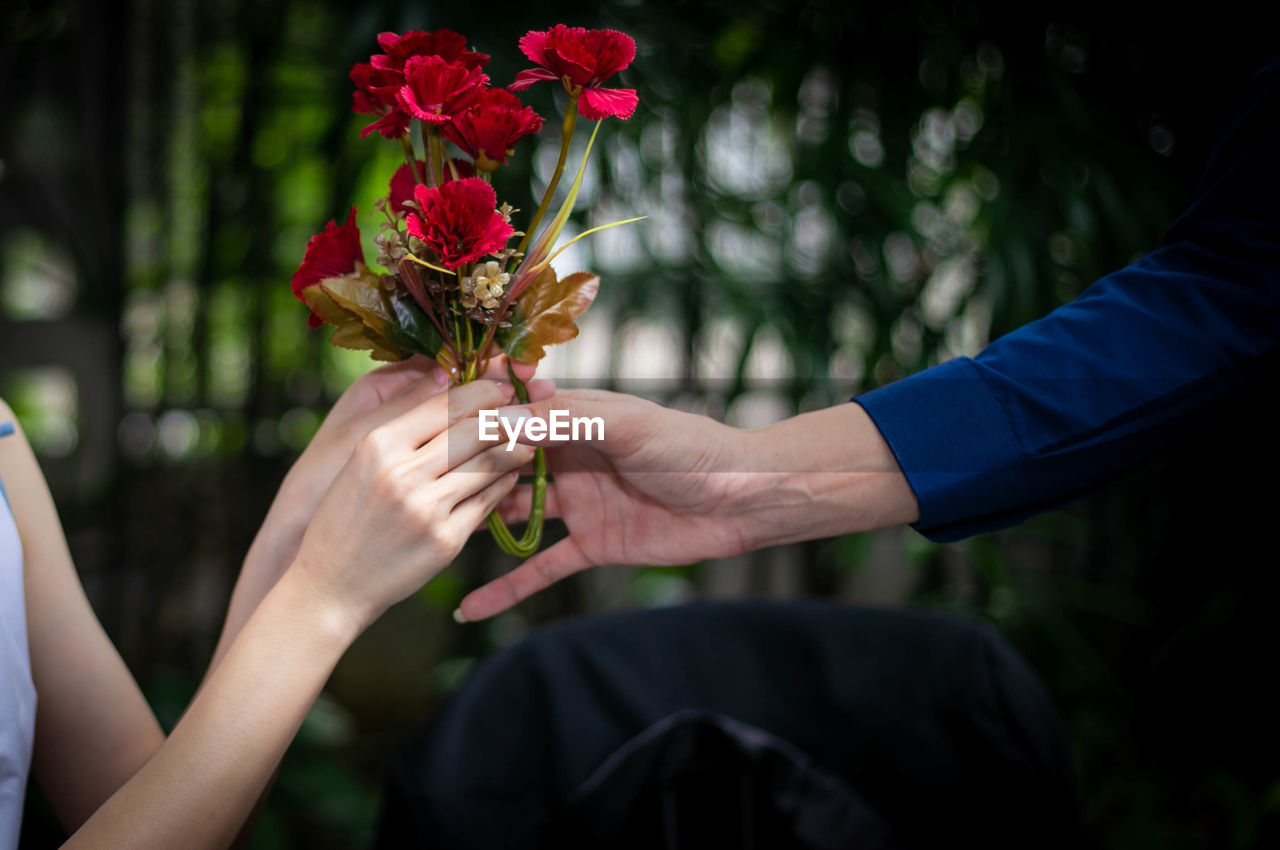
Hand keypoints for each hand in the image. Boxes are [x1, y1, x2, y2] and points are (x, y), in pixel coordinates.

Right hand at [216, 355, 544, 666]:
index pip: (445, 403)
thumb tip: (451, 390)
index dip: (482, 392)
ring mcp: (427, 509)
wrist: (329, 586)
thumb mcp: (360, 464)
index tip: (499, 389)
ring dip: (514, 449)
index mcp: (378, 445)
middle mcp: (402, 473)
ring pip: (490, 463)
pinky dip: (503, 485)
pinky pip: (489, 501)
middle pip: (475, 429)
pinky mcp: (446, 540)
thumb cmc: (344, 519)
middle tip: (524, 411)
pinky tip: (508, 477)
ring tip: (527, 440)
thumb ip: (403, 430)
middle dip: (508, 416)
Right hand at [455, 393, 918, 620]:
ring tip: (423, 531)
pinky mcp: (593, 544)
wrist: (744, 499)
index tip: (422, 416)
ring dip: (477, 521)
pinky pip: (542, 567)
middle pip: (506, 460)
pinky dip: (507, 586)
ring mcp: (579, 502)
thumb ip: (565, 419)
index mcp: (577, 416)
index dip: (474, 412)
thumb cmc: (689, 447)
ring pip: (514, 511)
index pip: (514, 408)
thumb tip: (497, 419)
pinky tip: (468, 609)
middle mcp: (570, 455)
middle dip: (464, 470)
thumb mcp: (625, 424)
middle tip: (408, 483)